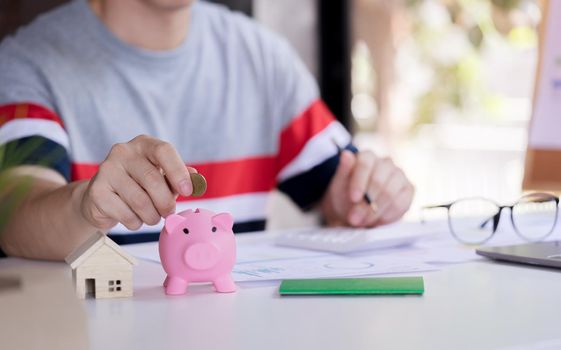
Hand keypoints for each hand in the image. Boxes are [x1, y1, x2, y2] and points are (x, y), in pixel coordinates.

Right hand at [79, 135, 194, 230]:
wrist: (102, 197)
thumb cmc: (139, 185)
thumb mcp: (162, 177)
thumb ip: (179, 177)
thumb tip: (197, 181)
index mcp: (144, 144)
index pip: (164, 151)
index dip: (178, 172)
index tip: (188, 191)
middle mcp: (123, 152)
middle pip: (153, 179)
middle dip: (166, 203)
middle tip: (168, 212)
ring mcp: (106, 170)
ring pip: (140, 201)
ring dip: (152, 216)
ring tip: (152, 216)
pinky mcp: (97, 191)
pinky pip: (125, 214)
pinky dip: (135, 222)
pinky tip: (133, 218)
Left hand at [320, 150, 413, 226]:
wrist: (355, 209)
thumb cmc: (346, 194)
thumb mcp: (340, 184)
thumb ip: (343, 171)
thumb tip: (345, 154)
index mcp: (368, 156)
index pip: (365, 164)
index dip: (359, 182)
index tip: (353, 198)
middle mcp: (386, 163)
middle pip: (378, 181)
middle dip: (365, 203)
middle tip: (354, 218)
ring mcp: (399, 175)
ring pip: (390, 193)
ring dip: (375, 212)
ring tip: (363, 221)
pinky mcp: (408, 190)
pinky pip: (401, 204)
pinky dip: (387, 216)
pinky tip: (376, 221)